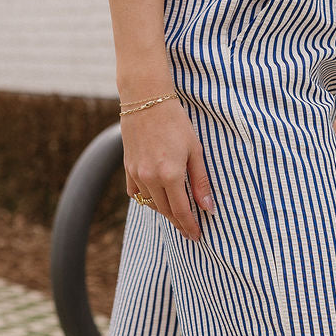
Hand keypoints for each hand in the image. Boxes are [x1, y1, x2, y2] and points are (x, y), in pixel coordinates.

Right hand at [124, 99, 215, 240]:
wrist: (146, 100)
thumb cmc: (176, 122)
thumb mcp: (195, 150)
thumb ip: (200, 181)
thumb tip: (208, 207)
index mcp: (170, 175)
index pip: (181, 211)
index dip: (189, 226)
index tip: (196, 235)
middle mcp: (150, 178)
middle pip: (165, 211)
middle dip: (178, 222)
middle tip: (189, 230)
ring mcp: (136, 173)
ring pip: (150, 203)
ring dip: (164, 211)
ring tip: (176, 215)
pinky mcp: (127, 167)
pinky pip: (136, 192)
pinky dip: (147, 198)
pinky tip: (157, 198)